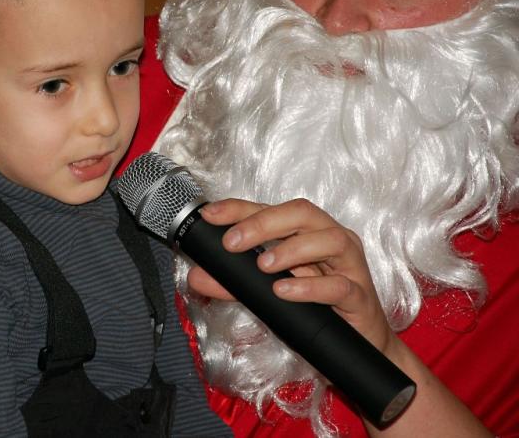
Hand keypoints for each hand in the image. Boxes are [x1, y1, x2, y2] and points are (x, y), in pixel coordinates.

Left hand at [187, 197, 393, 353]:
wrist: (359, 348)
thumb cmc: (315, 309)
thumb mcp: (269, 293)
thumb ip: (234, 284)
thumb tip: (196, 277)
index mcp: (308, 232)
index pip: (272, 208)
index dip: (240, 208)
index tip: (209, 215)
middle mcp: (332, 239)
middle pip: (302, 213)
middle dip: (264, 223)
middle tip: (232, 242)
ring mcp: (350, 266)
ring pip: (329, 240)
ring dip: (291, 249)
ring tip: (262, 266)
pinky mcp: (360, 297)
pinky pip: (339, 286)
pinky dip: (310, 287)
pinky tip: (284, 291)